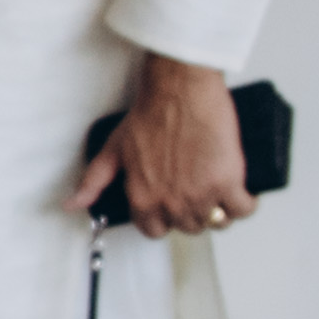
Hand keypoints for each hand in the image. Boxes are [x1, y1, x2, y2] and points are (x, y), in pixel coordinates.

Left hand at [98, 51, 254, 236]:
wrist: (180, 87)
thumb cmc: (150, 112)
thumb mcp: (113, 148)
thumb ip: (93, 181)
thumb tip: (72, 205)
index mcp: (143, 198)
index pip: (154, 230)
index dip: (165, 217)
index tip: (174, 203)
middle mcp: (170, 202)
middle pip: (188, 227)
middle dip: (193, 212)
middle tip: (198, 190)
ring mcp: (200, 195)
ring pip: (215, 222)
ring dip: (220, 210)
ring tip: (220, 190)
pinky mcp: (227, 182)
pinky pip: (243, 210)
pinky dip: (246, 204)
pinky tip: (242, 191)